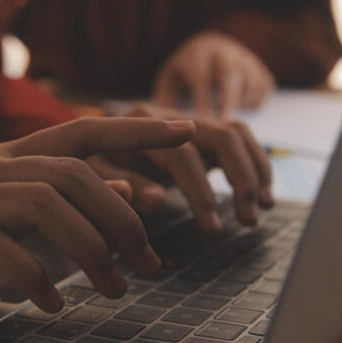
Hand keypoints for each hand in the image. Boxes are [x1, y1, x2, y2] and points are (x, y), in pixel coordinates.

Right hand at [0, 118, 195, 314]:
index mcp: (6, 156)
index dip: (136, 131)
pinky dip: (34, 274)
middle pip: (72, 173)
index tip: (187, 132)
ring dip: (90, 249)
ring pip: (42, 205)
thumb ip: (64, 201)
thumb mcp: (5, 214)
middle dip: (122, 218)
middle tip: (150, 263)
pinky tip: (51, 303)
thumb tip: (140, 193)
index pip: (82, 130)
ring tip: (114, 289)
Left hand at [87, 104, 272, 230]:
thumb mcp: (89, 180)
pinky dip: (256, 164)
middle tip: (247, 219)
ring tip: (262, 209)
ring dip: (255, 170)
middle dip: (240, 179)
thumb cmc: (83, 170)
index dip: (199, 191)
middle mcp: (167, 116)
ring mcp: (186, 121)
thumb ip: (118, 188)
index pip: (181, 155)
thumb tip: (155, 199)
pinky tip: (262, 196)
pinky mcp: (199, 133)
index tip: (213, 227)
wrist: (79, 150)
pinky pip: (239, 139)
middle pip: (220, 136)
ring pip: (236, 133)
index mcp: (137, 125)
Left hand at [154, 32, 275, 116]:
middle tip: (224, 126)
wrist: (213, 47)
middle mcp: (225, 52)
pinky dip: (254, 103)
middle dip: (227, 101)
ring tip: (227, 120)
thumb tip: (170, 123)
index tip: (201, 120)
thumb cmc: (187, 71)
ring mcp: (246, 60)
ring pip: (251, 81)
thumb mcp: (170, 78)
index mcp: (198, 53)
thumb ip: (166, 97)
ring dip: (241, 103)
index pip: (201, 75)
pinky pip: (263, 89)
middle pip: (229, 74)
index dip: (202, 98)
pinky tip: (238, 110)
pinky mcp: (261, 71)